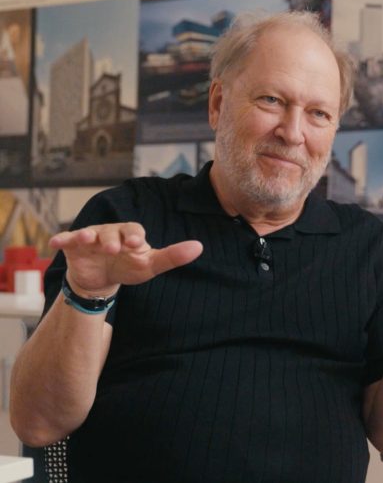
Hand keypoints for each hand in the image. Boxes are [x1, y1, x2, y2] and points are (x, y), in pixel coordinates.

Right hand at [49, 222, 202, 295]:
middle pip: (111, 230)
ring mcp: (90, 238)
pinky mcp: (73, 247)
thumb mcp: (151, 265)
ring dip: (87, 235)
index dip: (134, 235)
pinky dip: (62, 239)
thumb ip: (173, 256)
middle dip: (112, 237)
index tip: (137, 243)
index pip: (133, 229)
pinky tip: (55, 243)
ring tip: (87, 240)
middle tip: (114, 248)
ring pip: (89, 233)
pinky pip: (66, 240)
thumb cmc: (129, 268)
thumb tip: (199, 247)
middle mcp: (110, 232)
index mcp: (130, 233)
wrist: (102, 279)